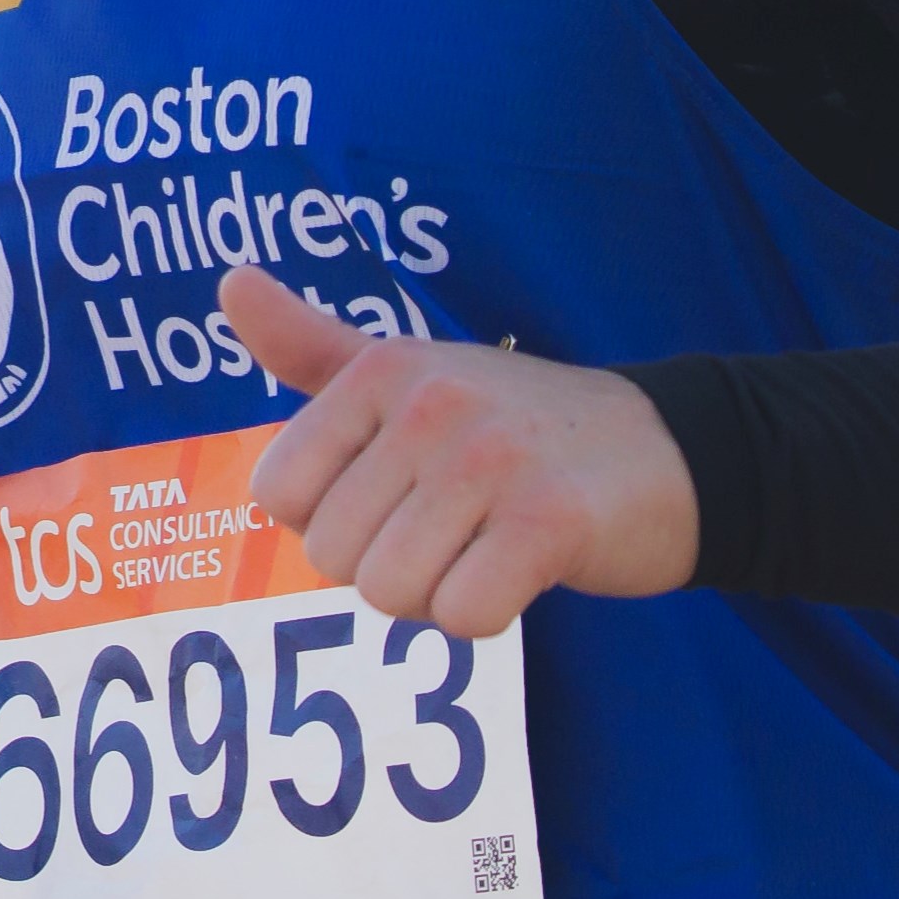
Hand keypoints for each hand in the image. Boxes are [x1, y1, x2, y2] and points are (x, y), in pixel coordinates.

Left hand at [220, 266, 692, 634]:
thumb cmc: (520, 425)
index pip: (279, 494)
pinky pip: (462, 615)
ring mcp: (491, 459)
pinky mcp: (549, 521)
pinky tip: (523, 572)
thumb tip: (230, 282)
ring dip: (436, 595)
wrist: (668, 452)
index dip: (330, 519)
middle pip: (333, 557)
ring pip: (390, 593)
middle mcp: (430, 404)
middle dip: (387, 565)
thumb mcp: (413, 371)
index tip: (394, 495)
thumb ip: (313, 346)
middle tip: (454, 527)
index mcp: (381, 370)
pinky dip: (487, 615)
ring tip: (486, 546)